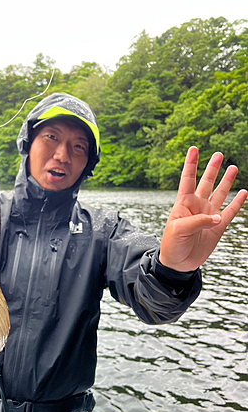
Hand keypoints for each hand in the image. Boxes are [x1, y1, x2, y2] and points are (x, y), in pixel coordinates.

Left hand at [160, 146, 246, 271]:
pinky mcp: (218, 227)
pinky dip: (238, 202)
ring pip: (220, 194)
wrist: (179, 263)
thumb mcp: (179, 230)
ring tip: (233, 167)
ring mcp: (209, 215)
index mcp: (184, 203)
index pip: (188, 179)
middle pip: (207, 182)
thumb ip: (198, 221)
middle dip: (213, 168)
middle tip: (219, 154)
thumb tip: (217, 217)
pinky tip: (244, 192)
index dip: (191, 164)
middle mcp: (197, 205)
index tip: (194, 148)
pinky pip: (230, 211)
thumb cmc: (172, 244)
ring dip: (227, 181)